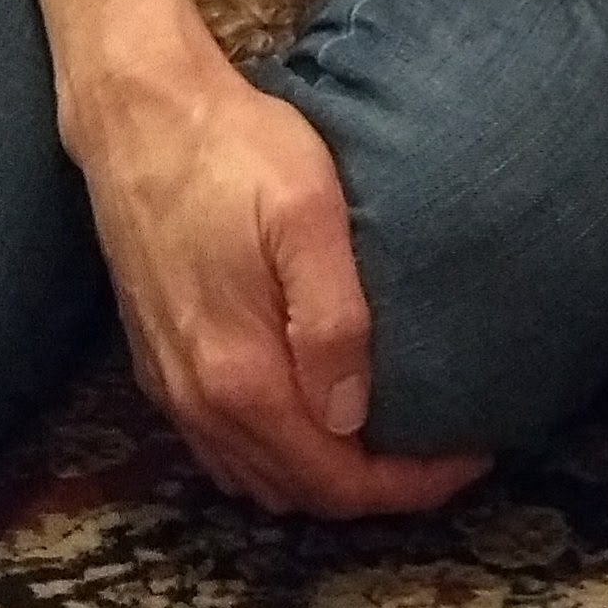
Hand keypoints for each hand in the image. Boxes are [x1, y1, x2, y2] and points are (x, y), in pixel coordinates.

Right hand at [75, 52, 490, 516]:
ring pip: (257, 477)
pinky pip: (222, 447)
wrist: (136, 115)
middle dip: (376, 488)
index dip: (410, 485)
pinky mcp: (157, 363)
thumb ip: (333, 320)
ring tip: (389, 441)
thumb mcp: (306, 215)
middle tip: (443, 451)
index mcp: (241, 376)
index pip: (336, 481)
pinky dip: (275, 454)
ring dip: (324, 477)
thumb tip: (353, 414)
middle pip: (299, 491)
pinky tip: (313, 415)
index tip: (470, 455)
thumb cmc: (233, 151)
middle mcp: (199, 402)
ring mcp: (171, 387)